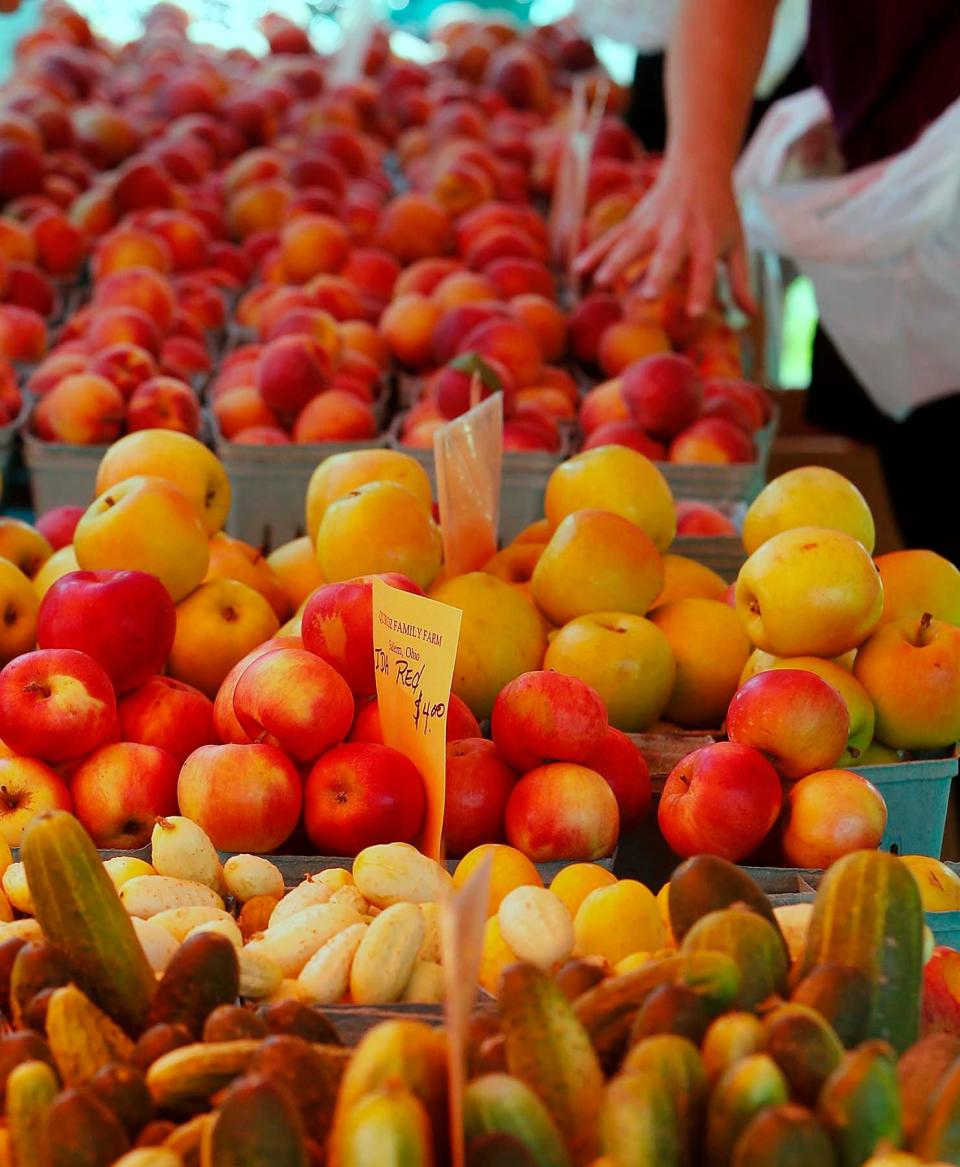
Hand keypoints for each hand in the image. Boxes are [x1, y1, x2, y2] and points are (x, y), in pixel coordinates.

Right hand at [574, 159, 756, 316]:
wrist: (698, 166)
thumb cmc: (720, 212)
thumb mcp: (736, 243)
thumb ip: (739, 280)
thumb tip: (750, 316)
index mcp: (706, 240)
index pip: (704, 269)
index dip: (700, 291)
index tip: (694, 314)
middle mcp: (679, 232)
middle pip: (667, 255)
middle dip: (658, 273)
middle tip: (650, 294)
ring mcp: (653, 224)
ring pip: (632, 244)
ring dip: (616, 262)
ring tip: (601, 283)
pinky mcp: (635, 220)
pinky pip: (613, 237)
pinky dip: (595, 251)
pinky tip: (578, 269)